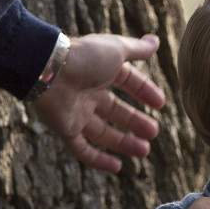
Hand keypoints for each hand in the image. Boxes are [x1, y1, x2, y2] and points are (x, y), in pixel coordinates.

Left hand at [33, 33, 165, 172]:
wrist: (48, 70)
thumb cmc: (84, 57)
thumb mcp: (117, 49)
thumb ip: (137, 49)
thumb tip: (156, 41)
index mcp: (101, 71)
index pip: (128, 82)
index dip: (144, 92)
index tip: (161, 104)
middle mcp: (89, 92)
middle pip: (116, 111)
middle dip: (135, 122)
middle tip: (154, 132)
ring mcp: (77, 112)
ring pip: (103, 132)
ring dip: (124, 142)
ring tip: (144, 151)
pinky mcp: (65, 129)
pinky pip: (83, 149)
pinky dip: (99, 159)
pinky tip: (117, 167)